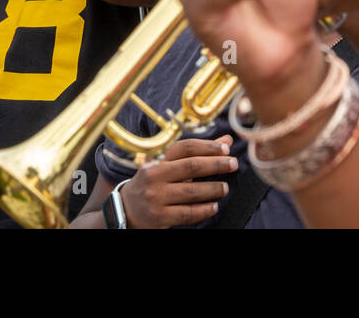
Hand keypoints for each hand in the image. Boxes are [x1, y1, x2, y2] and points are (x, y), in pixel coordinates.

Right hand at [119, 135, 236, 227]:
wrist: (125, 209)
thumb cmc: (152, 183)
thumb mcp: (168, 165)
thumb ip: (197, 154)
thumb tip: (226, 141)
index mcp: (157, 161)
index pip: (184, 148)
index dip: (206, 146)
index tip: (225, 148)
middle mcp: (155, 177)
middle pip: (190, 167)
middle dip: (215, 165)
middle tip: (233, 164)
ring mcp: (156, 198)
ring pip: (191, 192)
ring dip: (212, 189)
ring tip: (224, 188)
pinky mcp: (159, 217)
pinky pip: (187, 213)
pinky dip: (203, 210)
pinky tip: (214, 206)